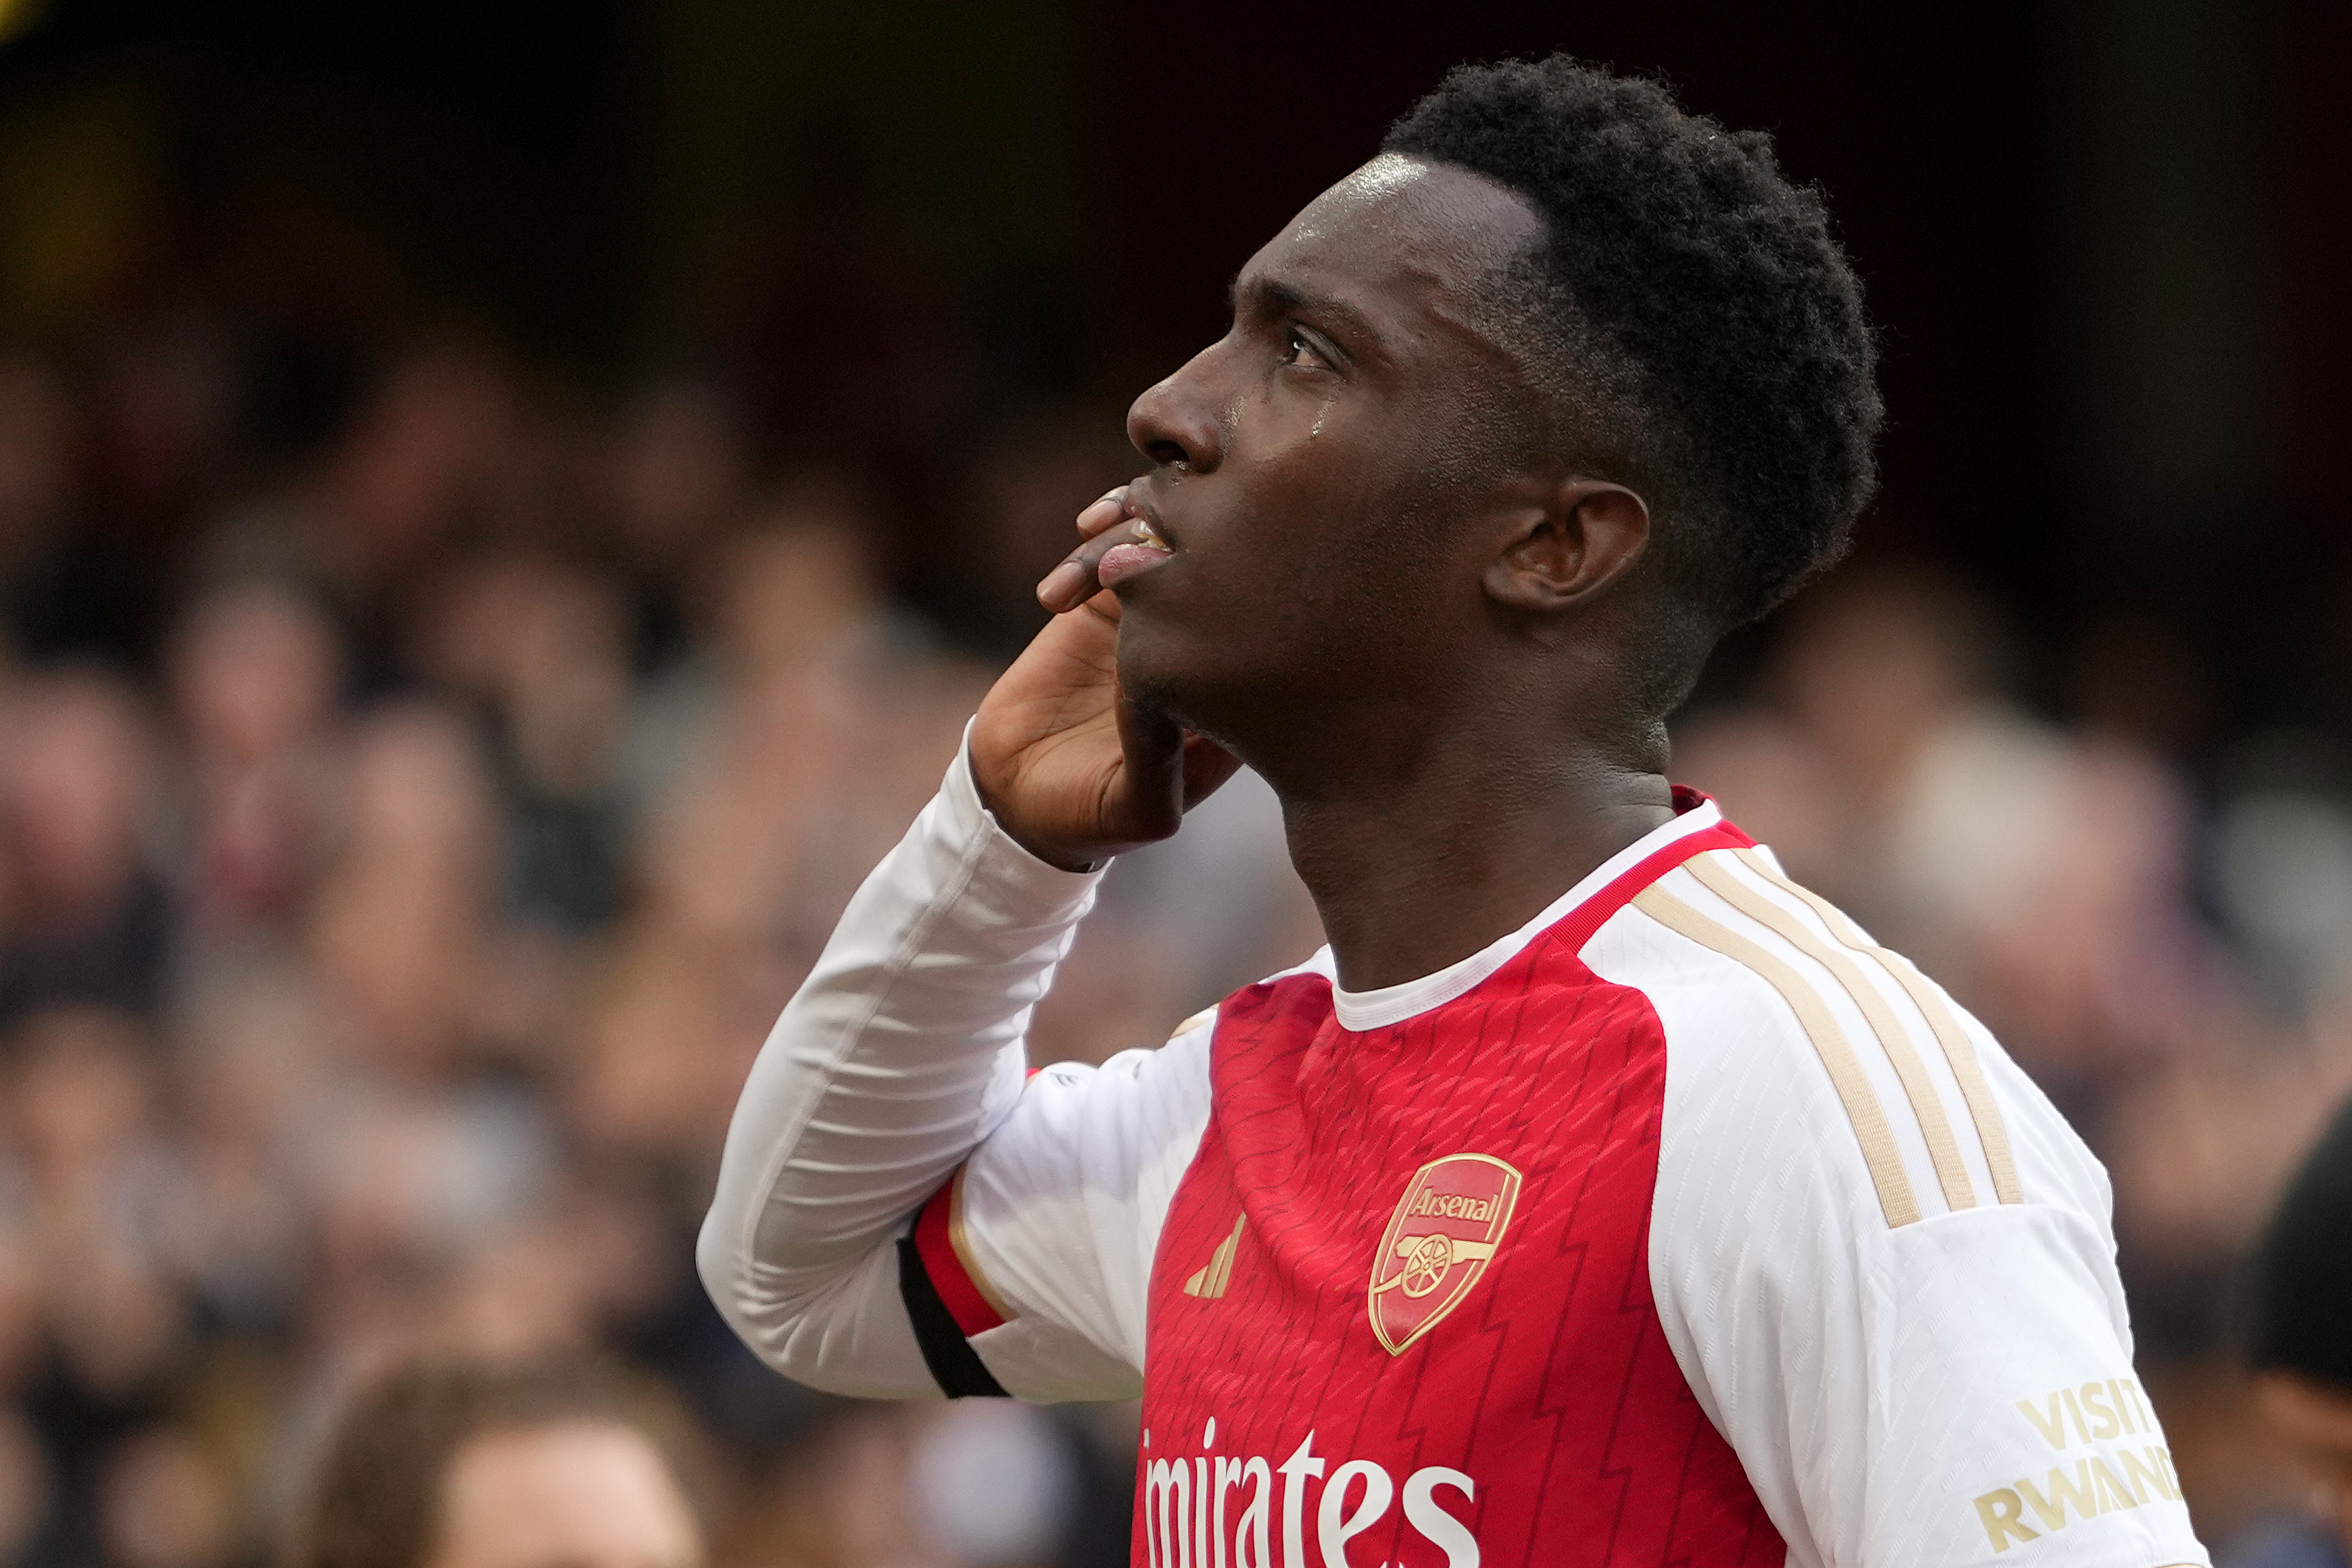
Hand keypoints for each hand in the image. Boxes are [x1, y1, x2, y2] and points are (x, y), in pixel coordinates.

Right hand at [970, 489, 1240, 869]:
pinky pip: (1120, 539)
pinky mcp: (1108, 600)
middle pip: (1238, 562)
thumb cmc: (1088, 816)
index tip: (1222, 579)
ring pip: (1177, 537)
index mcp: (1237, 700)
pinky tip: (1074, 553)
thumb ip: (1159, 765)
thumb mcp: (1133, 811)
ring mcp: (1161, 616)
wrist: (1016, 792)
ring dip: (1140, 523)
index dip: (1262, 590)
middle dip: (1208, 533)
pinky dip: (1104, 527)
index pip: (1278, 631)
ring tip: (1095, 543)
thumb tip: (1164, 693)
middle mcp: (1210, 647)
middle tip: (1161, 535)